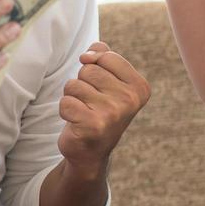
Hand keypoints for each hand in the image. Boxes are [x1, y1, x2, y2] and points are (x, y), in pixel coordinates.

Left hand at [57, 43, 150, 171]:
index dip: (95, 67)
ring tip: (84, 111)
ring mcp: (112, 113)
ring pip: (74, 84)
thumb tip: (89, 53)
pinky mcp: (92, 125)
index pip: (106, 56)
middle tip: (91, 103)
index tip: (102, 88)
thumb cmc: (98, 110)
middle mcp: (130, 100)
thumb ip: (103, 56)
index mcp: (139, 87)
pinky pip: (65, 102)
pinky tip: (77, 122)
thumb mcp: (108, 81)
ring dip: (73, 97)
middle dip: (82, 83)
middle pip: (88, 69)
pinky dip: (65, 110)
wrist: (91, 152)